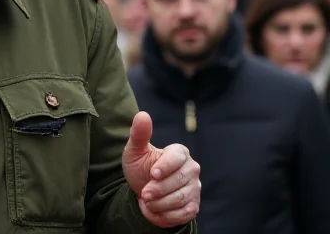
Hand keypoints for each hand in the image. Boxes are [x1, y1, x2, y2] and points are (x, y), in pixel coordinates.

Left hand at [122, 111, 200, 228]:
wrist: (143, 189)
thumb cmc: (140, 166)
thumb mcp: (135, 150)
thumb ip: (139, 133)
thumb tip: (142, 115)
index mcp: (180, 153)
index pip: (177, 158)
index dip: (165, 167)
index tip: (153, 173)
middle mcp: (191, 170)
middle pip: (179, 181)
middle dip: (158, 189)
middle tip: (144, 193)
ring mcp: (194, 189)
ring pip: (180, 199)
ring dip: (159, 204)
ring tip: (146, 200)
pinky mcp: (193, 206)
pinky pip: (182, 214)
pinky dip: (164, 216)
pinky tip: (152, 210)